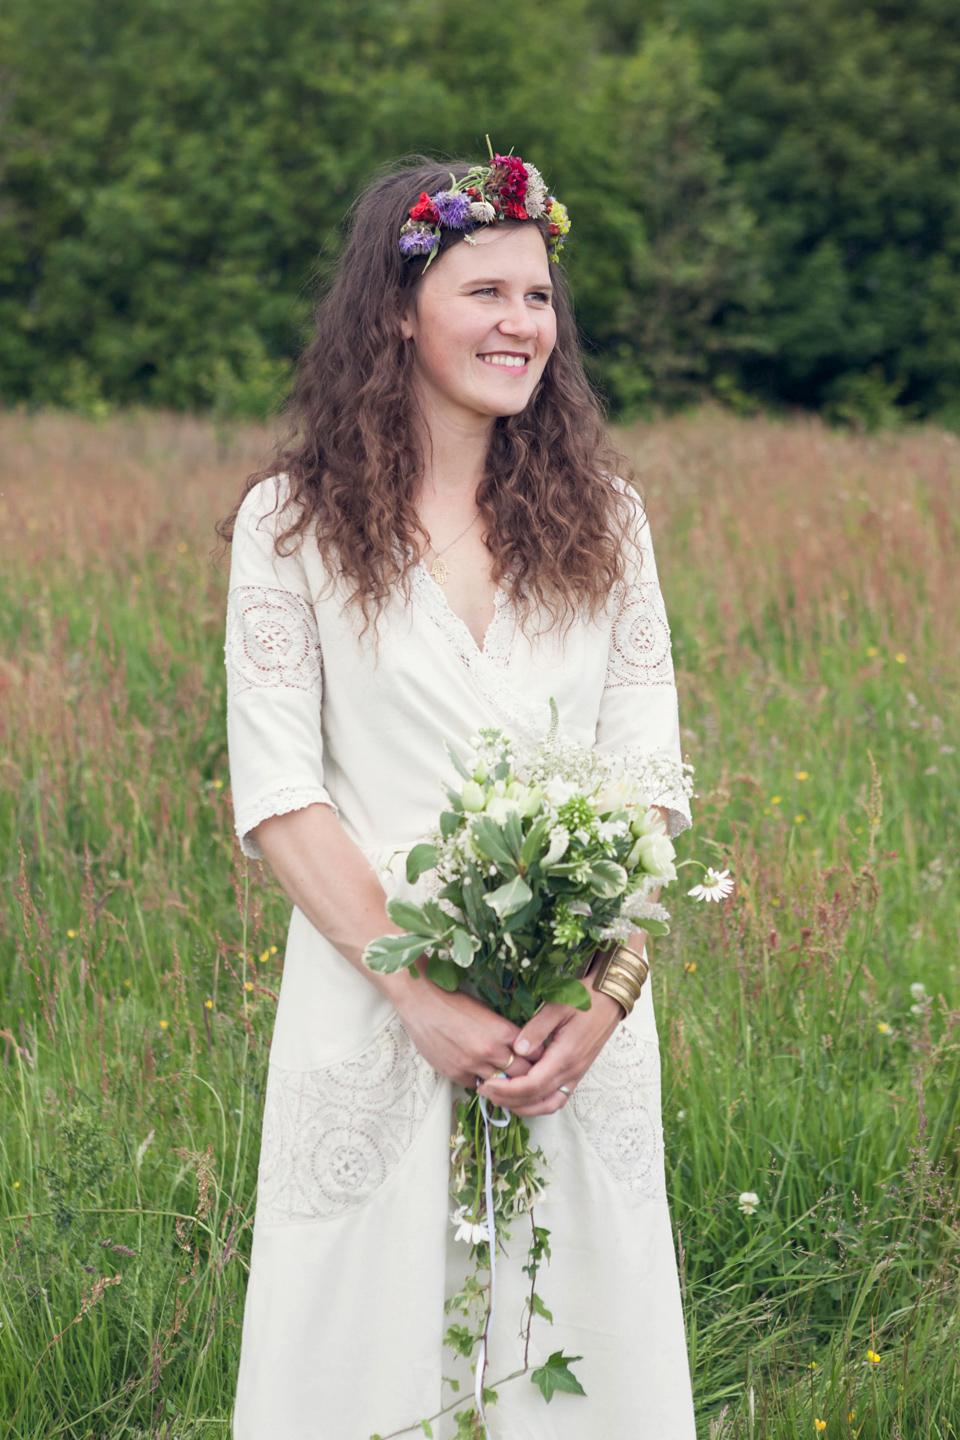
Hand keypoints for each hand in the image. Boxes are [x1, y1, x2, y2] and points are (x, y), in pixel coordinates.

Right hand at [395, 981, 532, 1087]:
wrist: (421, 1002)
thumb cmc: (454, 1001)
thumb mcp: (486, 1010)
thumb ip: (503, 1030)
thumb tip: (518, 1044)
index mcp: (502, 1031)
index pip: (534, 1054)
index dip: (538, 1057)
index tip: (537, 1058)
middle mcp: (490, 1051)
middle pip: (522, 1074)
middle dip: (526, 1073)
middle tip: (526, 1073)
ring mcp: (472, 1064)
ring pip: (501, 1084)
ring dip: (504, 1081)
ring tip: (505, 1076)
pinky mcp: (455, 1073)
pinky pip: (477, 1085)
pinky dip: (482, 1082)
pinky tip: (481, 1073)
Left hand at [477, 989, 622, 1116]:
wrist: (609, 1002)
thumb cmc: (584, 1000)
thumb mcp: (557, 1006)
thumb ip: (537, 1028)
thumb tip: (517, 1050)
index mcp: (565, 1056)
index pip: (533, 1084)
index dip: (508, 1089)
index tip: (487, 1084)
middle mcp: (571, 1071)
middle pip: (537, 1098)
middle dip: (508, 1099)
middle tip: (484, 1092)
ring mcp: (576, 1075)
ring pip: (548, 1104)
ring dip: (523, 1107)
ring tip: (499, 1099)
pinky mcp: (576, 1074)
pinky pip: (557, 1099)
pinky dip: (538, 1104)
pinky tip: (522, 1098)